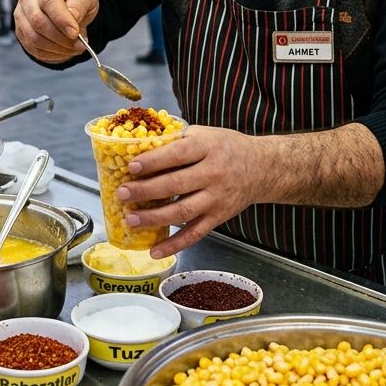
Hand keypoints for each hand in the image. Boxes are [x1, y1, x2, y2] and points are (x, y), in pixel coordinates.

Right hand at [14, 0, 99, 62]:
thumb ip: (79, 4)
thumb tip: (72, 19)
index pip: (48, 1)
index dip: (61, 20)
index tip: (75, 33)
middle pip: (37, 21)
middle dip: (60, 38)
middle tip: (79, 45)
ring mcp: (20, 13)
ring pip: (33, 37)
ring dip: (56, 48)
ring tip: (75, 49)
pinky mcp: (20, 30)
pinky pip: (32, 48)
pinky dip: (50, 54)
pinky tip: (64, 51)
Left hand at [115, 127, 265, 258]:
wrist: (262, 167)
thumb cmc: (226, 148)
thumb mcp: (205, 134)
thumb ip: (177, 140)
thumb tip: (139, 145)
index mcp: (208, 148)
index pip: (178, 154)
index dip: (154, 161)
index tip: (132, 167)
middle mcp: (213, 174)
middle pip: (176, 184)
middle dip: (146, 191)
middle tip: (122, 194)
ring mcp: (217, 198)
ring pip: (182, 211)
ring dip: (154, 218)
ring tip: (131, 220)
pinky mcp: (218, 217)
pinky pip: (194, 234)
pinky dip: (174, 245)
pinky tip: (154, 251)